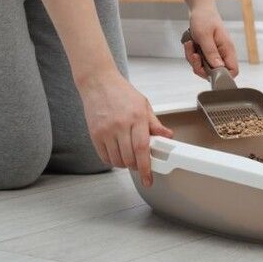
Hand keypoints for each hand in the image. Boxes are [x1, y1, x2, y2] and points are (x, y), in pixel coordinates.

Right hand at [77, 69, 172, 186]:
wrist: (98, 83)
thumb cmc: (122, 93)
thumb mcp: (144, 105)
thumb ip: (155, 124)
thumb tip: (168, 136)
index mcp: (136, 117)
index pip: (142, 148)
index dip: (146, 167)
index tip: (149, 178)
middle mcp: (120, 125)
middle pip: (129, 158)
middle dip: (137, 167)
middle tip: (141, 165)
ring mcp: (106, 131)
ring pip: (117, 160)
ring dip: (125, 164)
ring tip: (129, 156)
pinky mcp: (94, 134)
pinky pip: (104, 157)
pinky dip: (112, 160)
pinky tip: (117, 153)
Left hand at [183, 6, 238, 77]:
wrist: (200, 9)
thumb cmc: (204, 18)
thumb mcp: (204, 35)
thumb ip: (211, 52)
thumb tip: (219, 68)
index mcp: (227, 49)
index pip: (233, 70)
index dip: (222, 75)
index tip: (207, 70)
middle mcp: (222, 53)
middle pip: (215, 73)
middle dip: (200, 67)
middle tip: (194, 55)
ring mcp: (214, 54)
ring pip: (204, 68)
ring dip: (193, 60)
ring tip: (190, 45)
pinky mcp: (207, 53)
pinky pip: (198, 61)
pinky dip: (191, 55)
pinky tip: (190, 44)